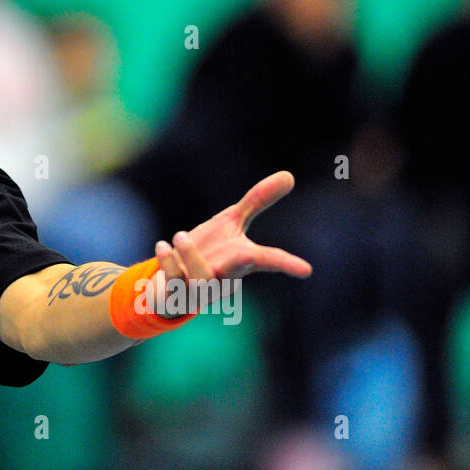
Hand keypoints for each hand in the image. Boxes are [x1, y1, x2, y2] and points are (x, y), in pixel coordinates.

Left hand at [150, 170, 310, 315]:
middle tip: (247, 253)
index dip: (286, 264)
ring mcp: (202, 289)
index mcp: (242, 260)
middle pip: (240, 270)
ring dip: (191, 255)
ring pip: (202, 278)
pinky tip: (163, 245)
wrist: (173, 282)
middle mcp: (226, 277)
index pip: (269, 260)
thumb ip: (258, 200)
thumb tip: (290, 174)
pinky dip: (168, 263)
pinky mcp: (178, 294)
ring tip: (180, 234)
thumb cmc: (210, 250)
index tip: (306, 270)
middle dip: (244, 262)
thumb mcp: (231, 221)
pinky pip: (175, 281)